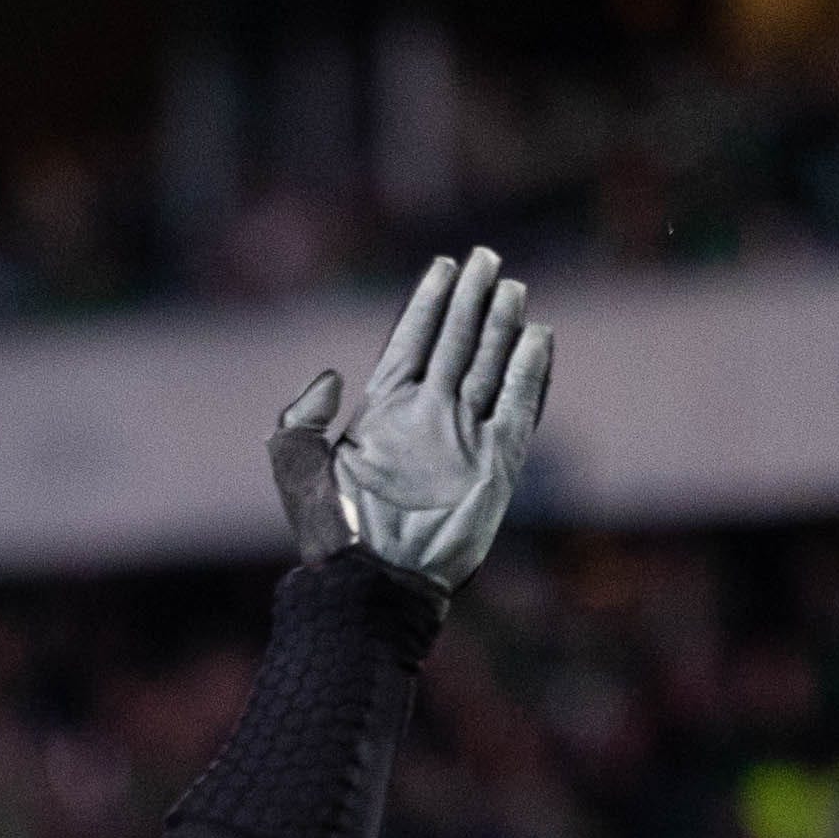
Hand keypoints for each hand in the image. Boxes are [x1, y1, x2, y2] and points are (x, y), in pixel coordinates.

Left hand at [263, 250, 554, 598]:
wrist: (374, 578)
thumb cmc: (334, 531)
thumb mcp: (300, 469)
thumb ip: (302, 418)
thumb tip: (331, 377)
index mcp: (384, 410)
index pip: (411, 341)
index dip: (427, 303)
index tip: (443, 265)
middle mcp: (428, 415)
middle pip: (456, 343)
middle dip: (472, 301)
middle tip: (488, 259)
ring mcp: (464, 437)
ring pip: (489, 367)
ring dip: (502, 328)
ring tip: (513, 289)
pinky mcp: (496, 465)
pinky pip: (519, 410)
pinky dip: (529, 375)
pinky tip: (538, 340)